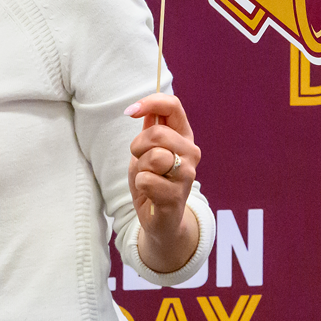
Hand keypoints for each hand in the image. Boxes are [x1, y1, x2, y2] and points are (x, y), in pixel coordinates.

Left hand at [125, 94, 200, 271]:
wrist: (159, 218)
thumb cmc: (152, 180)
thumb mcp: (147, 149)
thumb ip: (150, 128)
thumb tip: (142, 107)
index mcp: (183, 136)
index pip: (172, 106)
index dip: (150, 103)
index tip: (129, 112)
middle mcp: (191, 152)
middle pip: (157, 133)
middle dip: (137, 146)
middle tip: (141, 160)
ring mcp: (187, 175)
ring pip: (154, 157)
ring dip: (140, 167)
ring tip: (148, 177)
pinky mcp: (177, 196)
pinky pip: (147, 180)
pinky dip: (141, 185)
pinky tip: (150, 192)